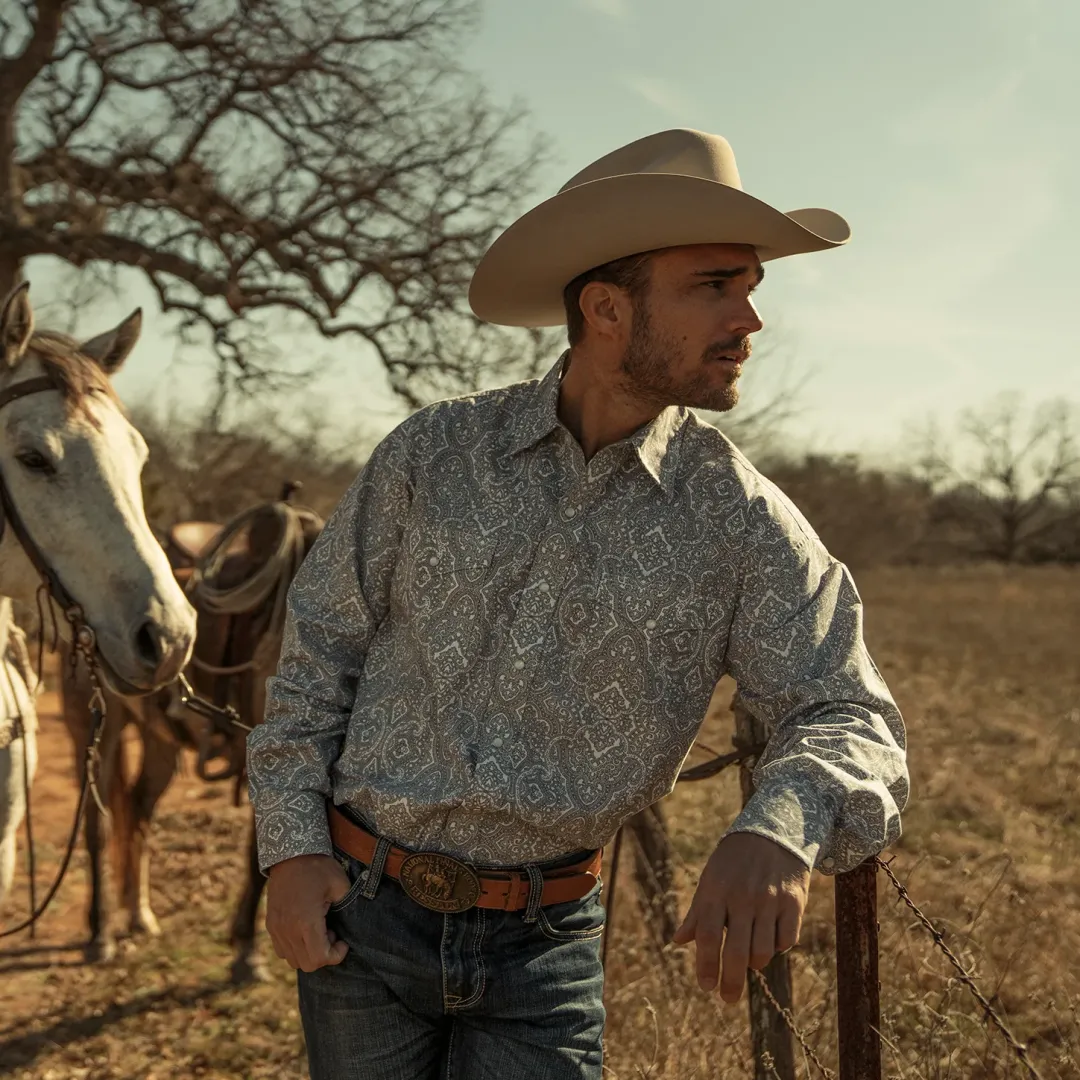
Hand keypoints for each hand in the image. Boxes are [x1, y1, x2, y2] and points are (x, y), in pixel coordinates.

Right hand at [265, 853, 352, 971]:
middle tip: (332, 933)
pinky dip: (296, 948)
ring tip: (319, 930)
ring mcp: (276, 928)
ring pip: (293, 960)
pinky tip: (305, 928)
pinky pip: (282, 950)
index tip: (343, 941)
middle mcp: (287, 929)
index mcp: (306, 921)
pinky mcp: (270, 924)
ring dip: (309, 952)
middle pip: (306, 965)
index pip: (319, 959)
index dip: (335, 956)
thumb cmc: (318, 868)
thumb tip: (353, 925)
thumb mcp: (340, 885)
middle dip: (324, 955)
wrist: (290, 854)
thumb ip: (348, 908)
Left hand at [672, 833, 809, 1002]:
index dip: (706, 966)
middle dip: (731, 983)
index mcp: (716, 892)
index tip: (706, 986)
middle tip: (727, 999)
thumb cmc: (733, 862)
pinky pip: (787, 940)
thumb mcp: (710, 880)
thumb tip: (678, 942)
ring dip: (755, 964)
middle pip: (736, 952)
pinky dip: (778, 947)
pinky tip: (772, 939)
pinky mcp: (794, 902)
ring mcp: (770, 900)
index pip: (709, 937)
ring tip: (750, 962)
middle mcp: (743, 897)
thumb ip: (696, 913)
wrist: (772, 832)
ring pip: (763, 952)